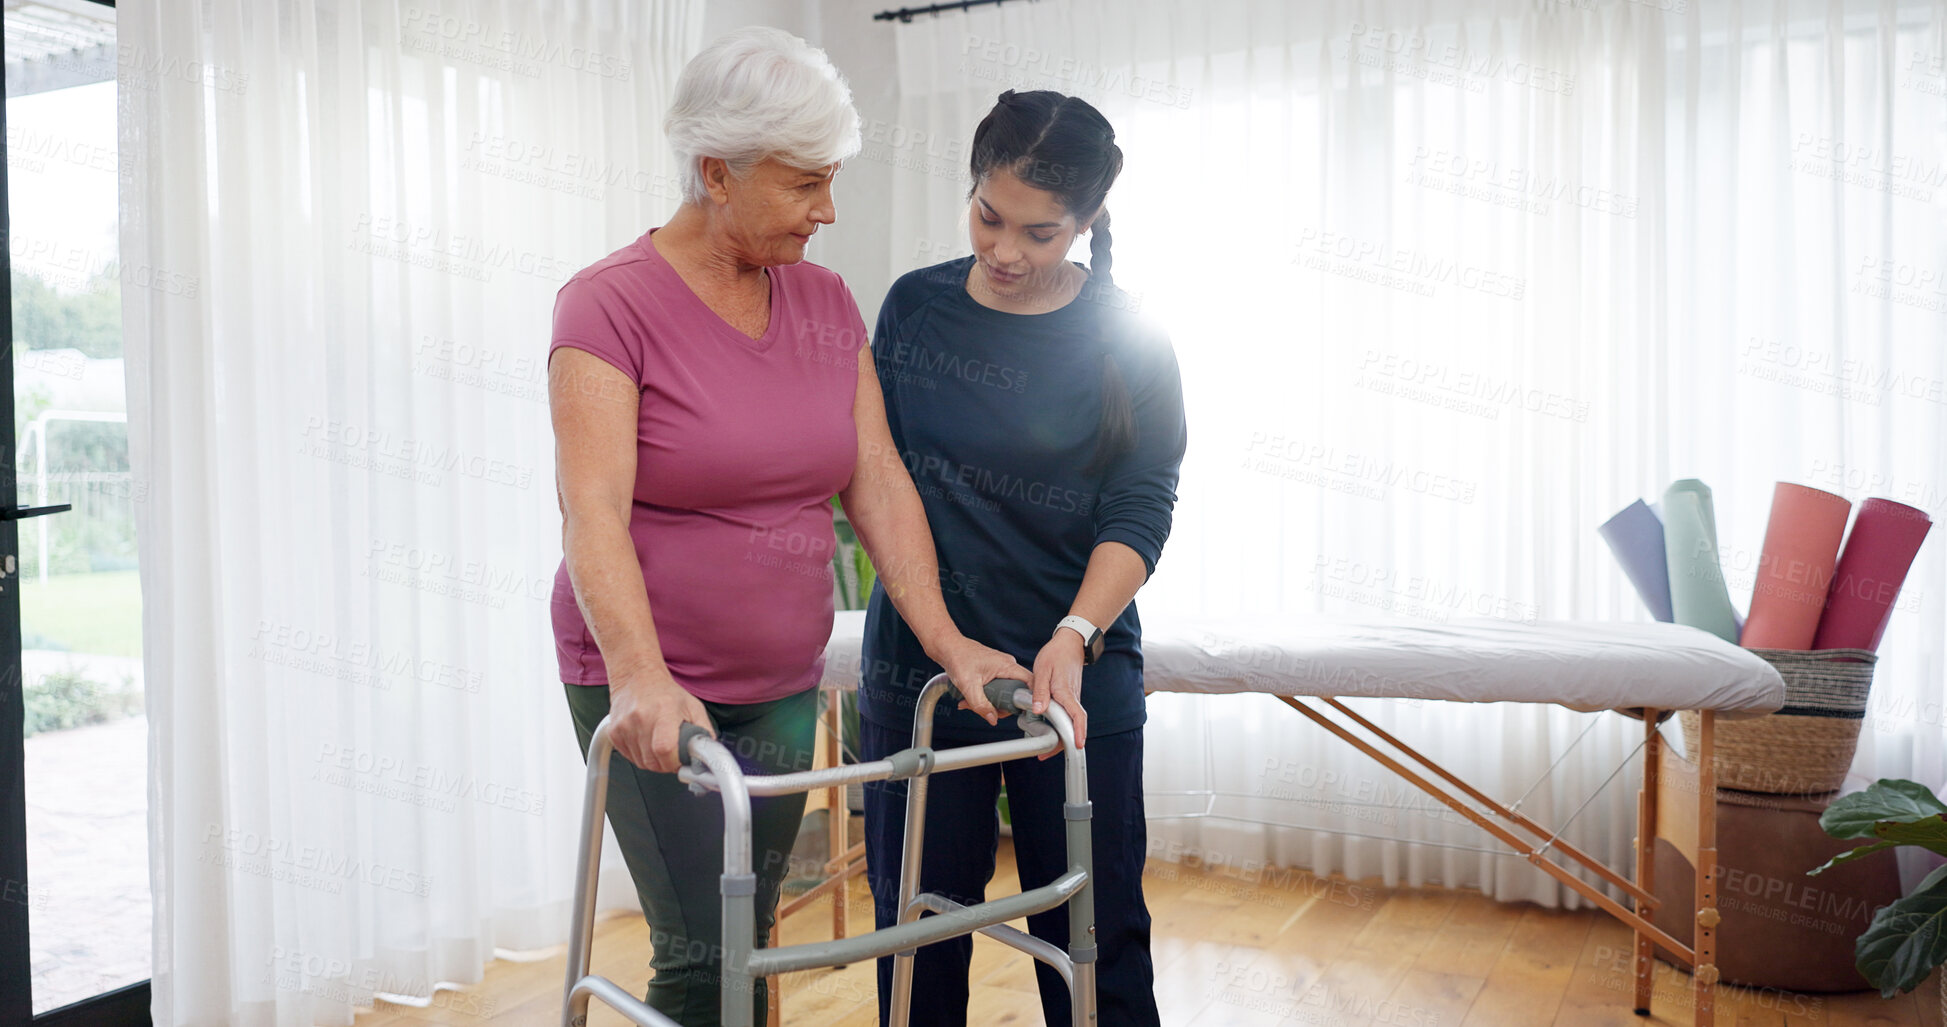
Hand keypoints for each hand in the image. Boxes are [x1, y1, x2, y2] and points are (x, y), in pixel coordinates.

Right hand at [606, 673, 714, 773]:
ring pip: (641, 763)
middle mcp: (641, 717)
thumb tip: (709, 755)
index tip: (680, 760)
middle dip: (666, 764)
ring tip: (659, 743)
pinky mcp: (614, 732)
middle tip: (672, 752)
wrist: (637, 678)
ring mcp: (624, 725)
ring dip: (653, 760)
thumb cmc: (666, 693)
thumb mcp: (693, 707)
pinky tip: (646, 741)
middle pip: (653, 761)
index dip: (674, 761)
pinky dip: (640, 755)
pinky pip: (629, 757)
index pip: (665, 749)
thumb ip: (704, 732)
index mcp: (664, 711)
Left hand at [931, 634, 1032, 725]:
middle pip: (1015, 692)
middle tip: (983, 710)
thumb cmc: (957, 658)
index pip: (1029, 683)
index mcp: (1007, 666)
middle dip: (998, 705)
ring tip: (969, 704)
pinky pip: (996, 688)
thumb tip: (993, 719)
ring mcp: (1001, 668)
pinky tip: (969, 700)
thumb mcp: (968, 686)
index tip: (1017, 711)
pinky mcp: (994, 671)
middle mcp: (1007, 666)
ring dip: (988, 702)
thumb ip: (981, 705)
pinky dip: (984, 696)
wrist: (947, 647)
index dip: (1028, 699)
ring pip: (1003, 692)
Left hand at [1030, 632, 1087, 758]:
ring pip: (1070, 721)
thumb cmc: (1056, 655)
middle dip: (1064, 743)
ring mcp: (1073, 698)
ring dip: (1060, 736)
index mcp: (1066, 692)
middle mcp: (1072, 698)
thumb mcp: (1042, 670)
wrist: (1070, 644)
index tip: (1077, 745)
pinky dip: (1059, 726)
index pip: (1077, 716)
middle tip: (1045, 755)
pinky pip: (1067, 715)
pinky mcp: (1070, 697)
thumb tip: (1038, 711)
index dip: (1078, 732)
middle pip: (1074, 725)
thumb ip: (1039, 691)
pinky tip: (1046, 729)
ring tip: (1043, 747)